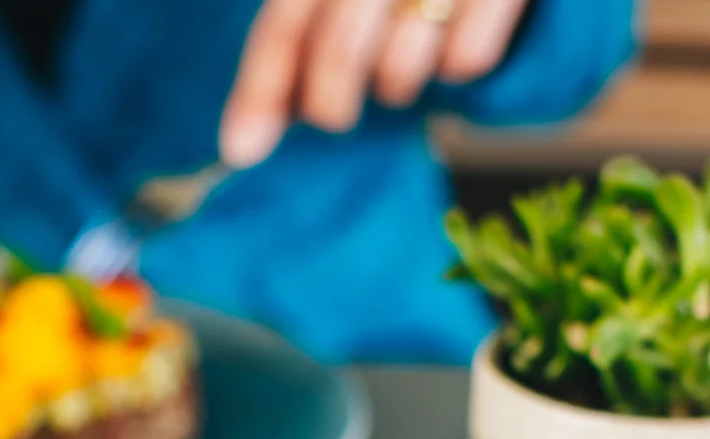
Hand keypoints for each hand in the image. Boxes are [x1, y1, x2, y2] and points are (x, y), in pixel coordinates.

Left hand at [220, 0, 528, 167]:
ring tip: (401, 62)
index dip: (260, 86)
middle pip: (342, 47)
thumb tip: (245, 139)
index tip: (241, 150)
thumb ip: (300, 38)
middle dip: (330, 101)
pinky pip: (468, 59)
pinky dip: (455, 66)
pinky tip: (452, 40)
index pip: (287, 18)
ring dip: (395, 82)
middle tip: (334, 114)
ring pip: (405, 60)